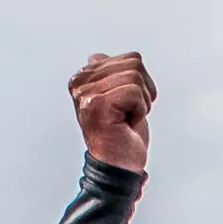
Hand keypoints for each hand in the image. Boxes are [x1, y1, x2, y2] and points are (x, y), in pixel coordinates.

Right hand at [70, 51, 155, 171]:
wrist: (118, 167)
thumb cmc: (121, 136)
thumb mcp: (117, 99)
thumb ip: (107, 76)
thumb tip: (97, 57)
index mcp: (83, 77)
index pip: (131, 59)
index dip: (141, 85)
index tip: (126, 107)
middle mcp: (80, 82)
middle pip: (134, 64)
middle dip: (142, 93)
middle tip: (128, 115)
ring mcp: (86, 93)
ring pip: (135, 77)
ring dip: (141, 103)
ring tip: (127, 119)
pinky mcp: (97, 103)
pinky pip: (135, 92)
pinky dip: (139, 111)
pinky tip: (126, 124)